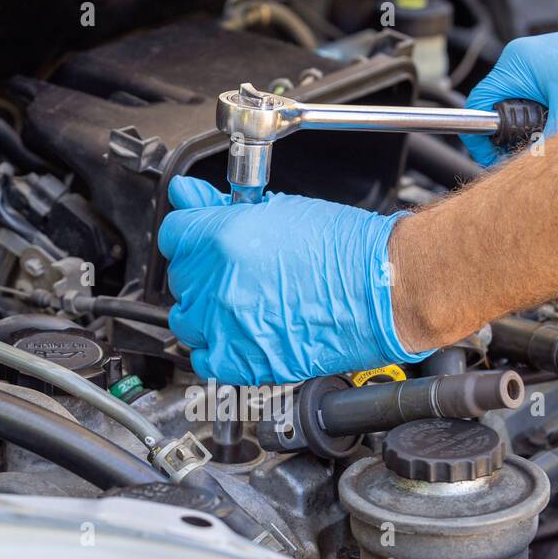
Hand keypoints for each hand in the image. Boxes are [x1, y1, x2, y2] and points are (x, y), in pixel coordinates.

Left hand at [158, 176, 429, 385]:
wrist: (382, 291)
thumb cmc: (345, 251)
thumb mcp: (278, 210)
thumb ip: (223, 208)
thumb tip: (189, 196)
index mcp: (222, 240)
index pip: (175, 234)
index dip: (193, 235)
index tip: (207, 240)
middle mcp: (218, 285)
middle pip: (180, 276)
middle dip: (203, 271)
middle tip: (237, 270)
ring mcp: (227, 327)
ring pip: (186, 319)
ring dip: (205, 310)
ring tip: (240, 303)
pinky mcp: (243, 362)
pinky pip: (204, 358)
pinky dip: (215, 348)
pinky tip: (240, 334)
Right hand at [460, 0, 557, 166]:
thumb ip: (538, 154)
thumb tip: (522, 183)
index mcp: (519, 62)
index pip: (479, 108)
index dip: (485, 144)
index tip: (499, 166)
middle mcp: (531, 62)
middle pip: (504, 116)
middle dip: (520, 144)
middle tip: (542, 158)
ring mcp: (551, 69)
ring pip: (530, 118)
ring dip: (546, 137)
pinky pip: (551, 110)